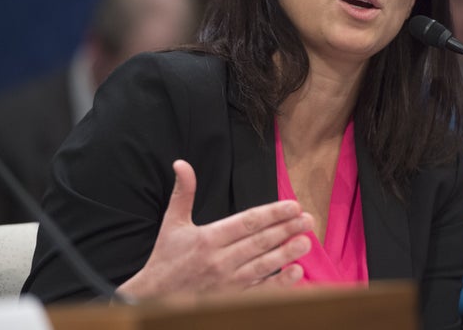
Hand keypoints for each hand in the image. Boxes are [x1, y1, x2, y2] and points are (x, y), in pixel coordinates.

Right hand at [117, 159, 312, 298]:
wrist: (154, 297)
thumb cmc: (166, 258)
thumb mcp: (172, 223)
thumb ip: (183, 193)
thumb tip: (181, 164)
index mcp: (208, 238)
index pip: (247, 222)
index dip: (272, 213)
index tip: (292, 206)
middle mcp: (220, 260)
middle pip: (260, 242)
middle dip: (287, 229)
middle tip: (308, 220)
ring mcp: (227, 282)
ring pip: (263, 265)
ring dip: (287, 253)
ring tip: (307, 241)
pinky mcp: (231, 299)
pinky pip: (260, 291)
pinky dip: (280, 283)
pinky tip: (296, 272)